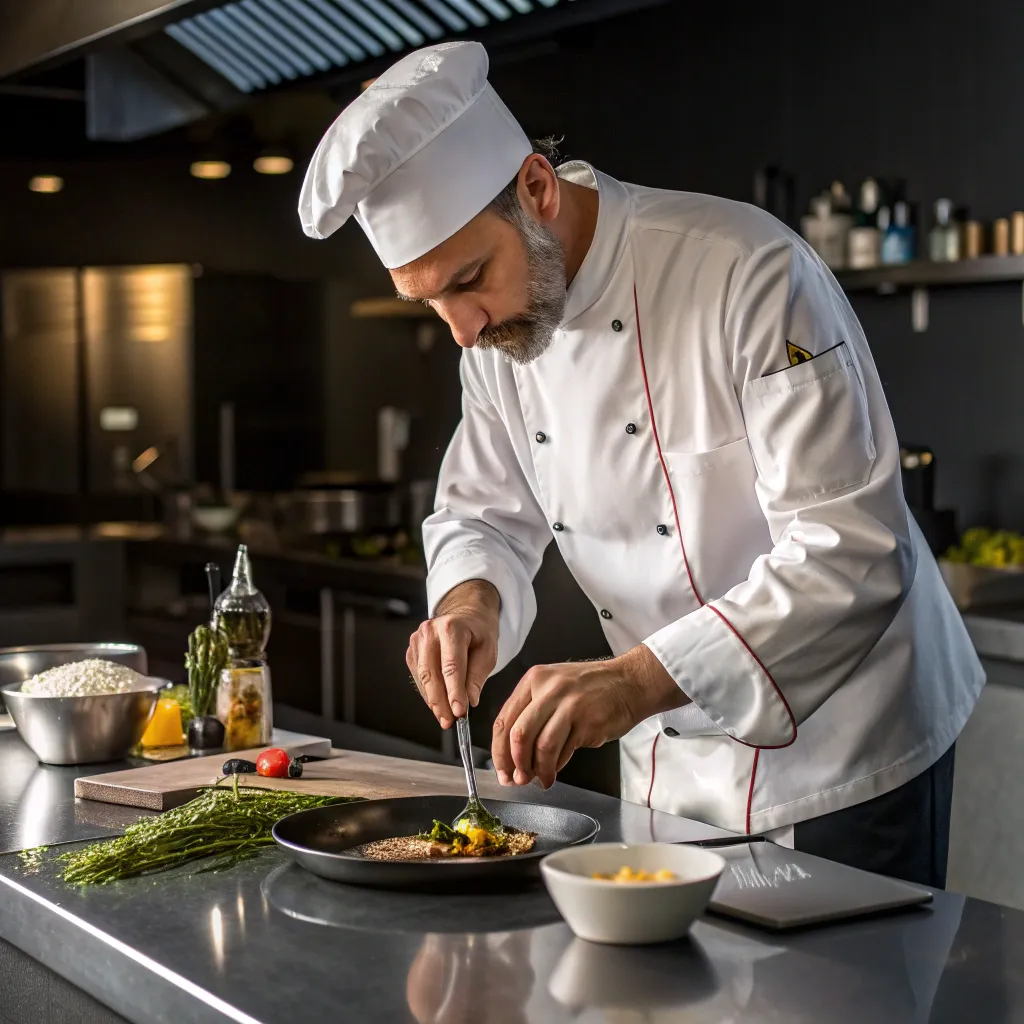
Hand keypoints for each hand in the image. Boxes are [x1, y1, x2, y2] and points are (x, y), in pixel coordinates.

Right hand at [406, 580, 499, 728]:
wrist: (465, 616)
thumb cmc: (478, 633)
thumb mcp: (488, 652)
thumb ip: (477, 676)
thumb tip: (469, 701)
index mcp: (452, 627)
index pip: (451, 665)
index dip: (454, 692)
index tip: (459, 712)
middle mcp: (429, 631)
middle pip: (431, 673)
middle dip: (441, 701)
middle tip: (450, 721)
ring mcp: (417, 640)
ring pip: (422, 678)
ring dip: (433, 701)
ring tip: (445, 718)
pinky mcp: (412, 651)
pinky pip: (418, 677)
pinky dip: (428, 694)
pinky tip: (438, 704)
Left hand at [491, 644, 688, 788]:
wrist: (630, 682)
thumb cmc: (592, 688)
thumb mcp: (555, 687)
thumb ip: (532, 714)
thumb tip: (513, 754)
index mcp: (534, 680)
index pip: (504, 719)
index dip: (499, 751)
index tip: (501, 770)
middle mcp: (549, 689)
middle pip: (518, 734)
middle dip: (515, 764)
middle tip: (517, 780)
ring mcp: (569, 704)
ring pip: (541, 746)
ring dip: (537, 770)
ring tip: (540, 779)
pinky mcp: (587, 721)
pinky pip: (563, 751)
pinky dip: (556, 766)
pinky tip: (555, 771)